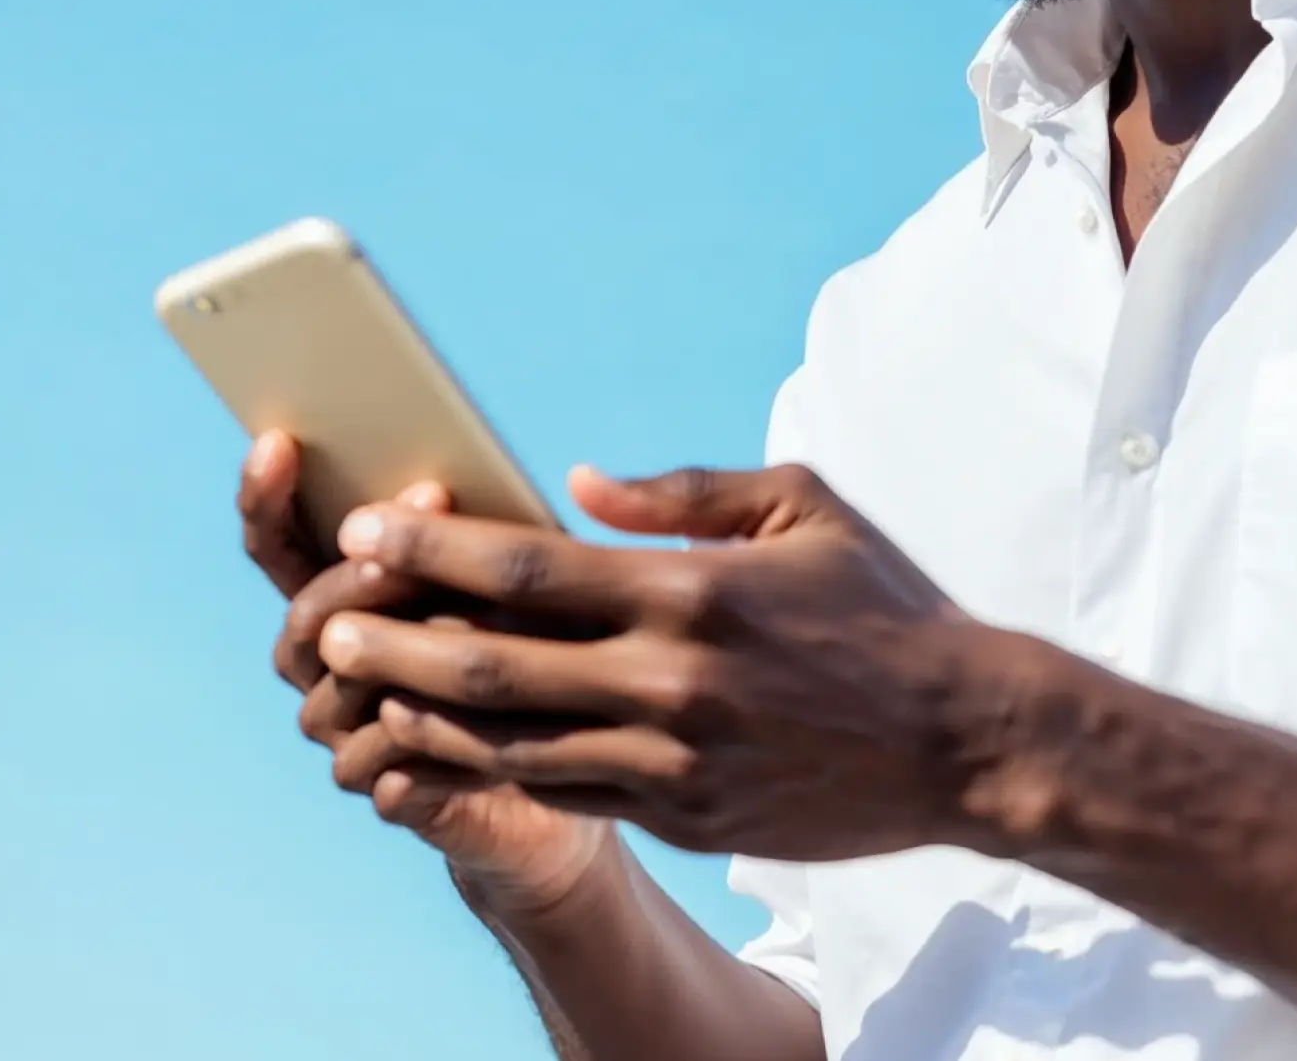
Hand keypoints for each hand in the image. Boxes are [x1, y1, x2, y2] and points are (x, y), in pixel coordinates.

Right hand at [237, 432, 615, 910]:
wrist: (575, 760)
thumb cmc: (541, 640)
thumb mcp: (507, 569)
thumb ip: (462, 530)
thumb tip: (440, 480)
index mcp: (337, 599)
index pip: (278, 544)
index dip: (269, 498)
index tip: (279, 441)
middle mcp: (322, 668)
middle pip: (305, 616)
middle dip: (357, 574)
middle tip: (407, 531)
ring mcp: (347, 735)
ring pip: (342, 689)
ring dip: (404, 649)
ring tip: (471, 620)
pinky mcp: (389, 794)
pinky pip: (382, 765)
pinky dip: (420, 735)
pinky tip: (459, 717)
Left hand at [318, 462, 1004, 861]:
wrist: (966, 743)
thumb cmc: (884, 608)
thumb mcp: (802, 508)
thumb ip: (687, 492)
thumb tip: (583, 479)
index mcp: (693, 590)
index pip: (529, 565)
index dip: (433, 548)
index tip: (366, 528)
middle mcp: (673, 679)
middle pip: (496, 664)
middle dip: (398, 642)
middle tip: (330, 624)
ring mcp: (675, 758)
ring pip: (514, 744)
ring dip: (425, 719)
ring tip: (361, 693)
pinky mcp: (685, 817)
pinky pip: (565, 793)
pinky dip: (491, 774)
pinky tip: (440, 753)